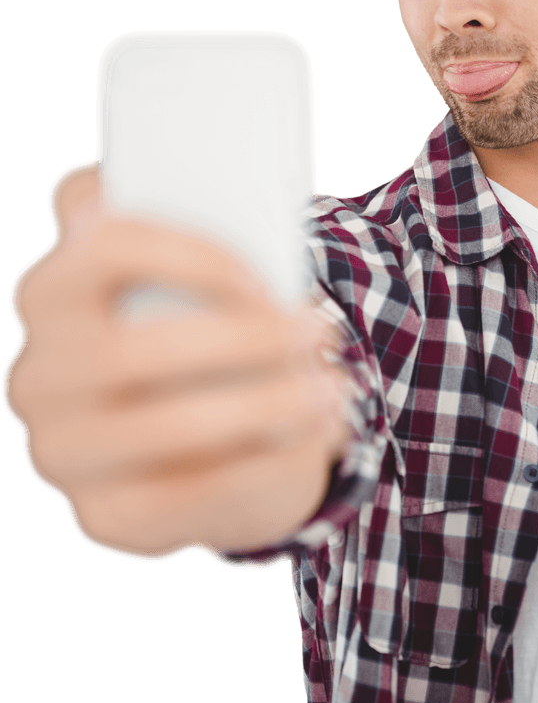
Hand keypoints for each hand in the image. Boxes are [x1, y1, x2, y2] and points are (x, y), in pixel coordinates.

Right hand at [3, 163, 350, 559]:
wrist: (199, 437)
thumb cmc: (198, 326)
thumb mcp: (185, 267)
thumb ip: (171, 205)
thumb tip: (169, 186)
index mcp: (49, 295)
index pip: (105, 248)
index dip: (196, 256)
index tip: (268, 277)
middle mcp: (37, 377)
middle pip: (133, 352)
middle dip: (247, 341)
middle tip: (322, 332)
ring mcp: (65, 454)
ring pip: (171, 429)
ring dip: (271, 403)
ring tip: (334, 387)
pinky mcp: (110, 516)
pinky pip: (200, 493)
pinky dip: (276, 460)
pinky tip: (324, 431)